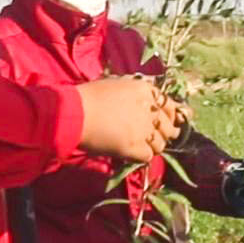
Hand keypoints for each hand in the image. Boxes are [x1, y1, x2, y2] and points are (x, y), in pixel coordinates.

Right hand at [73, 75, 187, 162]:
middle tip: (153, 138)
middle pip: (169, 127)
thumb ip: (137, 95)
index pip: (170, 105)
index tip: (166, 122)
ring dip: (151, 146)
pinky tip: (130, 153)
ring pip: (161, 144)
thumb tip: (149, 105)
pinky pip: (148, 156)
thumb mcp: (117, 86)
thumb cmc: (89, 97)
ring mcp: (144, 129)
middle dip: (163, 134)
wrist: (73, 112)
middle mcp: (149, 109)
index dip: (170, 116)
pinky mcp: (135, 146)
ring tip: (139, 146)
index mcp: (146, 91)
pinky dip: (141, 156)